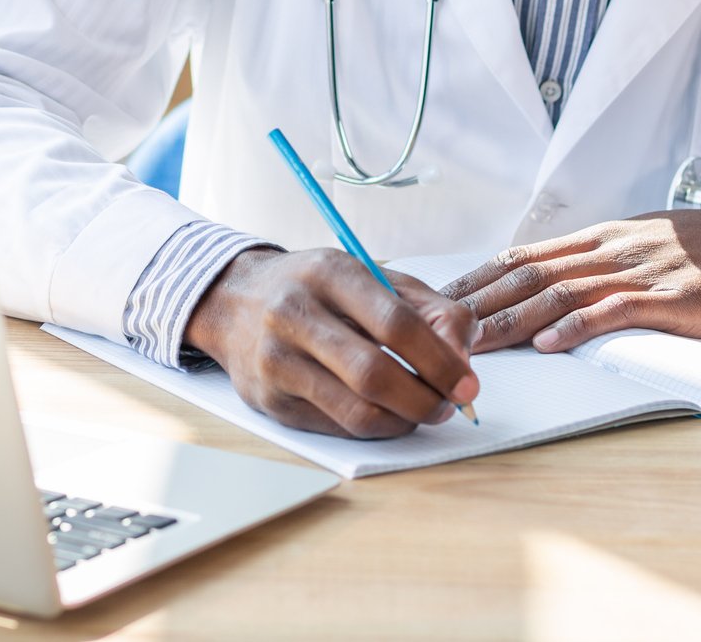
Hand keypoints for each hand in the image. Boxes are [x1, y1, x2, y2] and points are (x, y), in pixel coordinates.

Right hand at [185, 247, 478, 438]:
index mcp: (329, 272)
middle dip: (426, 399)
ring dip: (403, 421)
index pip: (396, 323)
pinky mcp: (268, 399)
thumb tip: (463, 357)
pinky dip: (374, 428)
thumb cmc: (316, 289)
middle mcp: (294, 313)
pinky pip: (336, 427)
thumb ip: (429, 309)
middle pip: (375, 374)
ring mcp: (275, 359)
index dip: (440, 360)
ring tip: (422, 412)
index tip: (468, 382)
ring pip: (356, 411)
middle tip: (449, 405)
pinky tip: (387, 414)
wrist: (233, 301)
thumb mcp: (373, 277)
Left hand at [443, 203, 700, 352]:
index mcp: (604, 238)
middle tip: (432, 327)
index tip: (437, 301)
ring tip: (471, 342)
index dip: (477, 279)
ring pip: (561, 291)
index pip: (524, 256)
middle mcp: (613, 248)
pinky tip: (551, 343)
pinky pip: (617, 309)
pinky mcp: (674, 295)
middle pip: (529, 273)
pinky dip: (579, 326)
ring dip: (511, 319)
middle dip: (477, 302)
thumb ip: (606, 263)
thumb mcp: (651, 245)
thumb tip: (559, 283)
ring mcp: (642, 270)